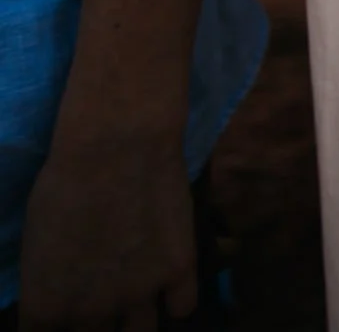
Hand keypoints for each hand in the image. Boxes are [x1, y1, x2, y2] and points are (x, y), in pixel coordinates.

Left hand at [17, 130, 197, 331]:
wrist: (117, 145)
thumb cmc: (63, 183)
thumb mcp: (37, 243)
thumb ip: (50, 282)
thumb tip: (64, 292)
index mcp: (47, 307)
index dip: (56, 324)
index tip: (64, 311)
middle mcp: (91, 312)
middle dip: (93, 322)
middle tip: (99, 296)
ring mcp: (139, 295)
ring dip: (133, 319)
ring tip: (133, 296)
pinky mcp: (180, 270)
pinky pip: (182, 308)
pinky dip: (175, 300)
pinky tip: (169, 283)